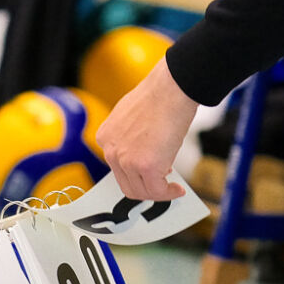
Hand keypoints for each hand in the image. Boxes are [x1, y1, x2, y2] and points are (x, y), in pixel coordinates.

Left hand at [94, 56, 197, 200]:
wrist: (170, 89)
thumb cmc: (158, 97)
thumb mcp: (132, 118)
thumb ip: (132, 138)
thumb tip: (146, 152)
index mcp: (105, 137)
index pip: (117, 167)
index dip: (136, 173)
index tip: (152, 172)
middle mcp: (110, 150)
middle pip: (126, 184)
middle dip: (146, 188)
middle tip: (163, 184)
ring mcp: (126, 160)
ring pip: (140, 191)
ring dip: (158, 193)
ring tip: (172, 187)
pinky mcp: (145, 166)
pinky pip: (157, 191)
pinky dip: (168, 193)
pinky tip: (178, 189)